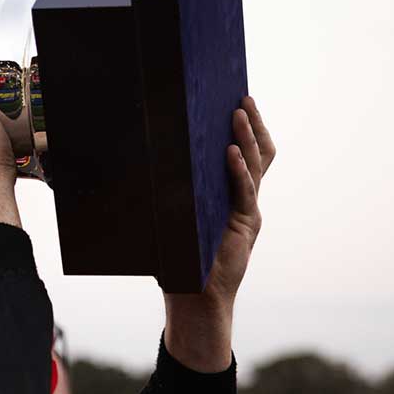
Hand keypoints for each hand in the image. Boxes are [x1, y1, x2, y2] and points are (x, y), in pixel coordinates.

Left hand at [164, 96, 275, 371]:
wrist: (194, 297)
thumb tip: (134, 162)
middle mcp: (243, 199)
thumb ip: (169, 193)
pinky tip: (230, 154)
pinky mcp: (243, 225)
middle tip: (242, 96)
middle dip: (253, 123)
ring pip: (256, 166)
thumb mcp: (173, 217)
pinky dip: (238, 171)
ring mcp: (247, 211)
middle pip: (259, 153)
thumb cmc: (179, 258)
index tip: (236, 99)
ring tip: (237, 112)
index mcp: (228, 195)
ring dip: (247, 138)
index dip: (245, 128)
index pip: (245, 153)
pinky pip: (244, 192)